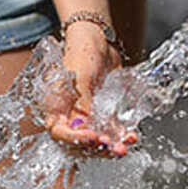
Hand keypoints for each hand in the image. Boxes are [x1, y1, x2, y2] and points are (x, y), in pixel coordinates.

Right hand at [44, 22, 137, 157]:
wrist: (97, 40)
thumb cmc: (82, 53)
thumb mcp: (82, 77)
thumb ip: (83, 102)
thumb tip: (84, 125)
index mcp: (56, 108)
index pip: (60, 133)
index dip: (75, 139)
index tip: (93, 137)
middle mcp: (70, 115)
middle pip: (80, 142)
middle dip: (97, 148)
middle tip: (113, 148)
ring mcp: (87, 115)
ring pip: (97, 139)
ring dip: (112, 145)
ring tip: (126, 145)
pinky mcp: (103, 112)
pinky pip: (111, 130)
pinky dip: (121, 135)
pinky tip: (131, 135)